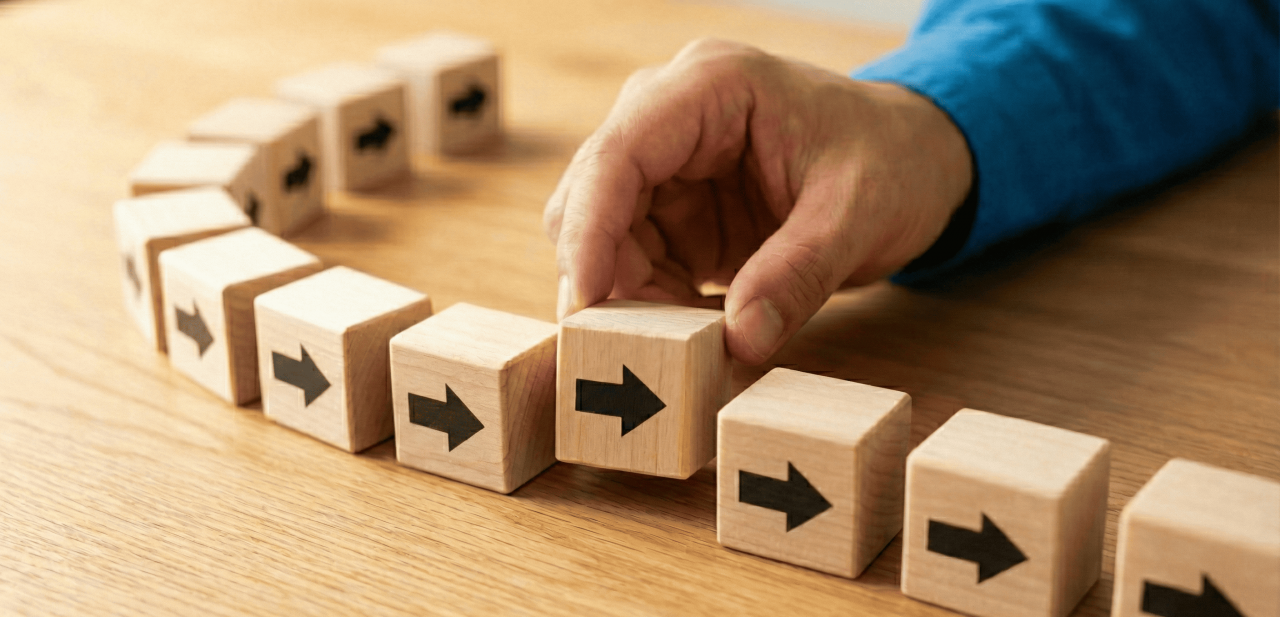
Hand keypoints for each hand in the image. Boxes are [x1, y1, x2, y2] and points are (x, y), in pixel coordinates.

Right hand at [543, 38, 972, 364]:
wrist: (915, 160)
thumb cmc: (892, 161)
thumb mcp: (857, 216)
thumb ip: (797, 275)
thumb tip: (739, 342)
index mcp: (711, 86)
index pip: (619, 153)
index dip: (590, 227)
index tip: (587, 301)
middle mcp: (670, 117)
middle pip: (592, 198)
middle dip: (605, 276)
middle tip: (637, 349)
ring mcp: (667, 165)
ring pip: (604, 239)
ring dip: (630, 300)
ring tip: (687, 347)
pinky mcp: (673, 210)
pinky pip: (635, 265)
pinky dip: (653, 307)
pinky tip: (695, 334)